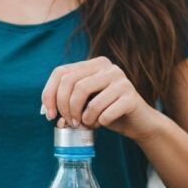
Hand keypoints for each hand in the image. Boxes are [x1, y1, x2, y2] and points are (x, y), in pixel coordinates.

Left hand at [41, 56, 159, 140]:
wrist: (137, 122)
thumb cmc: (106, 111)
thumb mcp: (85, 102)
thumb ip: (68, 100)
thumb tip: (49, 112)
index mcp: (94, 64)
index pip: (61, 72)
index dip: (50, 94)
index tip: (50, 115)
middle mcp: (108, 67)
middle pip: (72, 84)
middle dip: (66, 108)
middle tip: (70, 123)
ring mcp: (121, 80)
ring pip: (90, 101)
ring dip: (84, 118)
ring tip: (88, 123)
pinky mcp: (131, 97)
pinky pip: (105, 114)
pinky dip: (99, 123)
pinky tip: (102, 123)